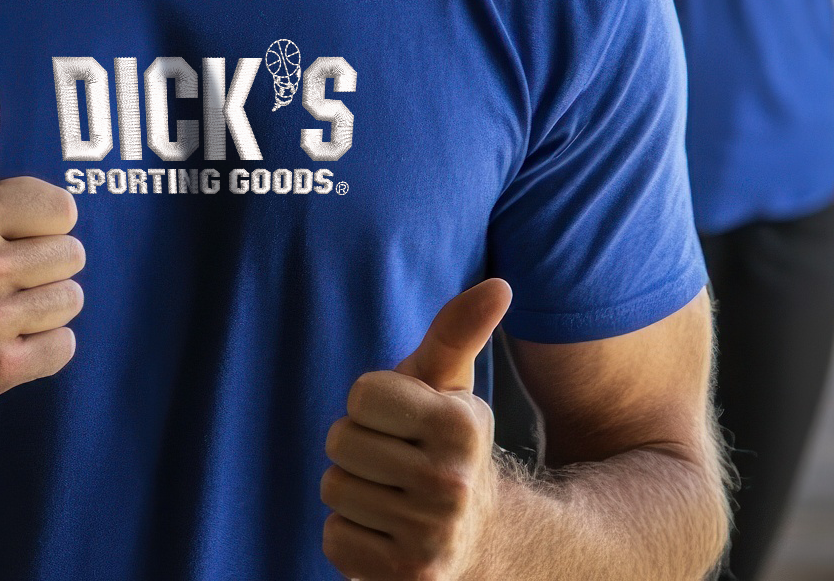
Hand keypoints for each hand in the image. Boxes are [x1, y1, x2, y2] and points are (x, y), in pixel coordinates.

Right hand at [0, 40, 83, 407]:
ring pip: (71, 301)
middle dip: (45, 263)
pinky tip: (4, 339)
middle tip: (0, 272)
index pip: (65, 208)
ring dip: (45, 305)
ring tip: (1, 304)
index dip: (41, 220)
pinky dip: (42, 348)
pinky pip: (63, 348)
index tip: (3, 231)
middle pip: (73, 256)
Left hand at [322, 278, 511, 579]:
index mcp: (461, 425)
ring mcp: (431, 537)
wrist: (481, 539)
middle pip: (340, 442)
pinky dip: (352, 536)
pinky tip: (386, 533)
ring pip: (334, 489)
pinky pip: (334, 538)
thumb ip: (459, 329)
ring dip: (354, 491)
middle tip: (394, 460)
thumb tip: (500, 283)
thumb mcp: (450, 384)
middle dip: (358, 447)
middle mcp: (452, 483)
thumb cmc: (445, 441)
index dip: (371, 403)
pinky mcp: (408, 578)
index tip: (401, 418)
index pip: (361, 394)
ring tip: (392, 495)